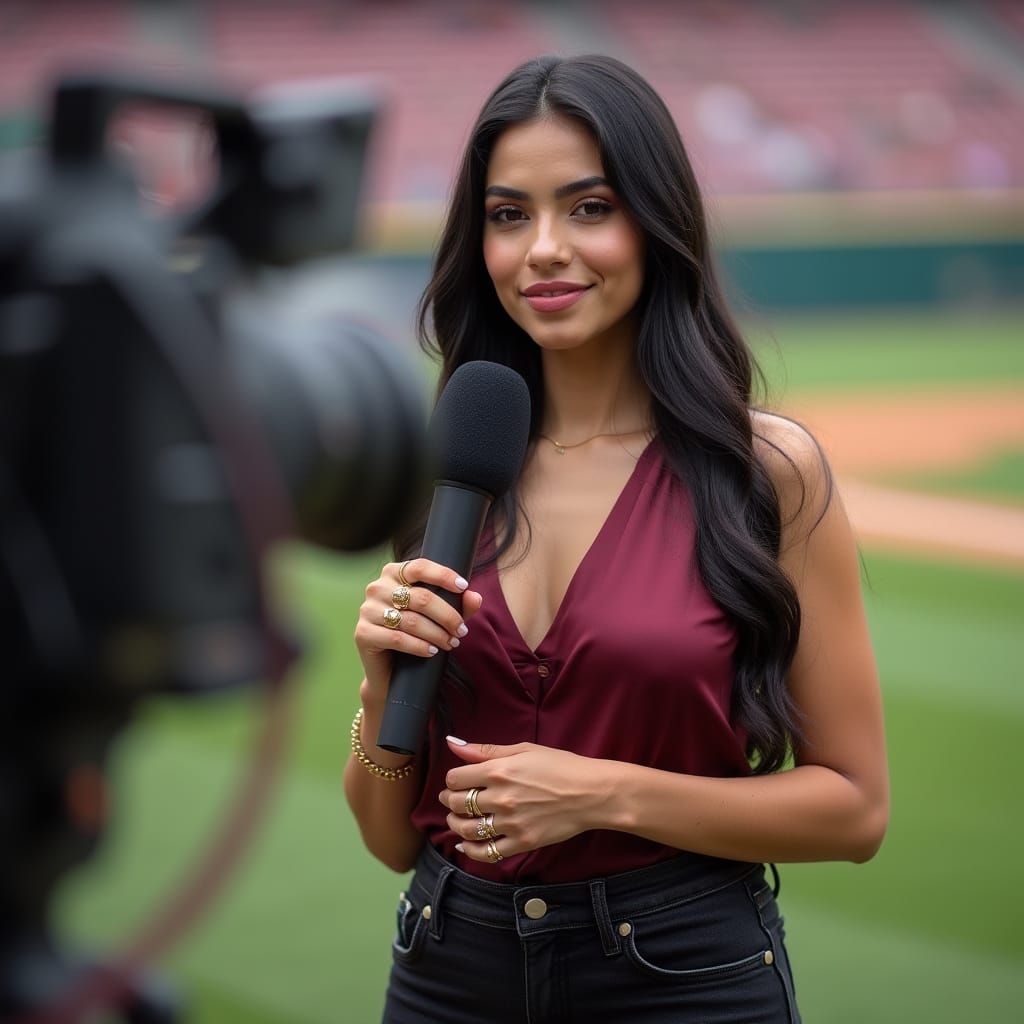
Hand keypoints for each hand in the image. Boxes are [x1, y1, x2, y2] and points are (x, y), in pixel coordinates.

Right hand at [353, 558, 482, 705]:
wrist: (390, 669)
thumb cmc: (417, 634)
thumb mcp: (441, 617)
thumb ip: (459, 605)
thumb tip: (475, 597)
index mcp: (394, 573)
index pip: (420, 567)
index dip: (443, 575)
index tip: (464, 587)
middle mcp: (377, 587)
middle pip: (421, 597)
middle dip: (447, 616)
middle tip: (462, 631)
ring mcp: (367, 610)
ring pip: (411, 620)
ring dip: (437, 634)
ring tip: (451, 644)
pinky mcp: (363, 633)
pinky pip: (396, 638)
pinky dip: (419, 646)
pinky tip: (433, 652)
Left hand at [438, 739, 606, 862]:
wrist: (591, 793)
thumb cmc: (561, 766)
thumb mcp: (524, 749)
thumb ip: (485, 750)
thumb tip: (452, 743)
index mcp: (499, 770)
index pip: (456, 778)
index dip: (452, 780)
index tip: (457, 781)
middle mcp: (500, 797)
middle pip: (457, 804)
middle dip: (450, 801)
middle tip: (452, 800)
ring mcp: (510, 823)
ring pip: (467, 829)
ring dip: (455, 825)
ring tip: (457, 820)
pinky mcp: (522, 842)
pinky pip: (487, 853)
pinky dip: (471, 851)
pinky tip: (466, 846)